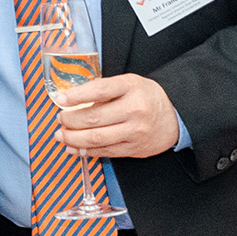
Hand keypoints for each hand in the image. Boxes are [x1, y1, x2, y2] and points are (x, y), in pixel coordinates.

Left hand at [55, 73, 180, 158]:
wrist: (176, 117)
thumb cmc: (146, 97)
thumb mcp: (129, 83)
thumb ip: (104, 90)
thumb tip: (72, 100)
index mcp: (131, 88)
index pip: (99, 90)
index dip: (76, 96)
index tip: (61, 99)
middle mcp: (135, 110)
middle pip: (94, 118)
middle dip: (70, 120)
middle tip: (60, 118)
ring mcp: (135, 131)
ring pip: (96, 138)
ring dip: (73, 138)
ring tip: (61, 135)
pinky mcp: (134, 149)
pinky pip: (104, 151)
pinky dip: (85, 150)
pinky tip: (73, 147)